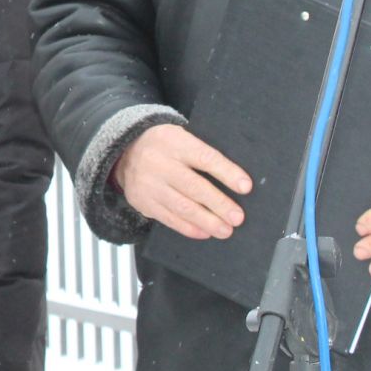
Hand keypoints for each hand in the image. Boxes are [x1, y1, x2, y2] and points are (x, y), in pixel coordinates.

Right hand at [112, 124, 251, 239]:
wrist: (125, 151)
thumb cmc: (165, 146)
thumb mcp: (181, 138)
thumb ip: (202, 154)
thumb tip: (236, 181)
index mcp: (174, 142)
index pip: (204, 158)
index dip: (227, 173)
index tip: (246, 187)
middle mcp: (159, 163)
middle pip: (194, 187)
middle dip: (219, 204)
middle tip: (238, 217)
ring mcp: (148, 184)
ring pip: (182, 207)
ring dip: (207, 221)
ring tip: (225, 230)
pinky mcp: (142, 202)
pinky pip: (168, 219)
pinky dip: (189, 228)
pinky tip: (204, 232)